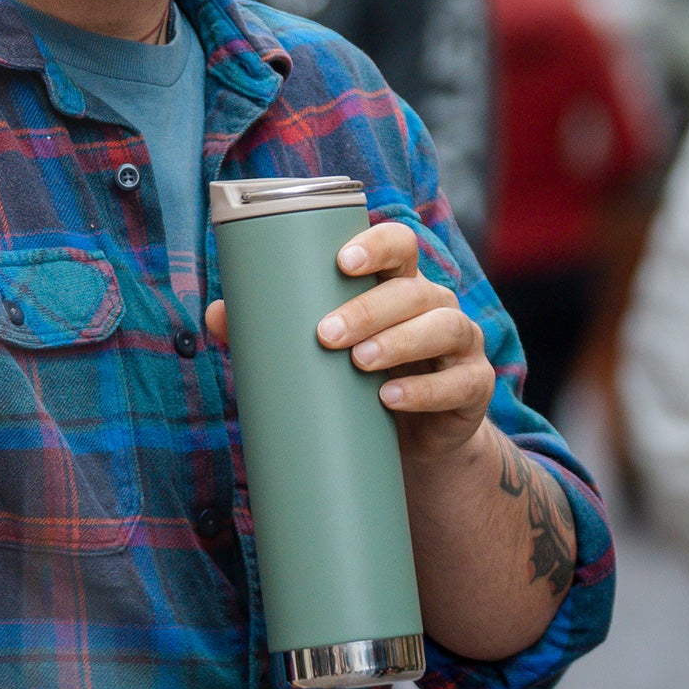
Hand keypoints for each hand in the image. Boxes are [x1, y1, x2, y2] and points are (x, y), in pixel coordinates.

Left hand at [203, 219, 492, 463]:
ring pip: (443, 326)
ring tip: (359, 363)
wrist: (410, 443)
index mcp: (397, 284)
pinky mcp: (472, 386)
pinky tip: (391, 398)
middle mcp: (434, 304)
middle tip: (326, 334)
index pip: (399, 245)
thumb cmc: (358, 382)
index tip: (341, 261)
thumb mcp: (321, 355)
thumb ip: (273, 330)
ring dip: (399, 342)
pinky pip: (459, 382)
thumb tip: (216, 313)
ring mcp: (460, 344)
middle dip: (369, 308)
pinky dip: (425, 390)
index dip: (376, 245)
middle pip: (413, 289)